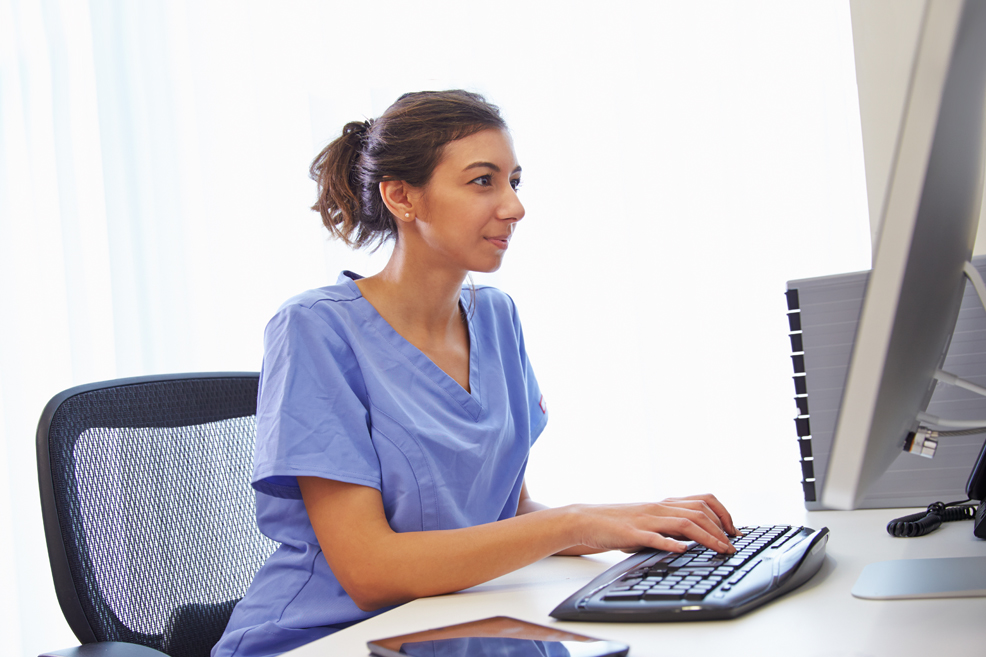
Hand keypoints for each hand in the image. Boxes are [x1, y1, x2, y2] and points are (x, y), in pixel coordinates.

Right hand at [569, 493, 738, 554]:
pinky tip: (682, 549)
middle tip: (733, 546)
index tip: (735, 532)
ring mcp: (646, 520)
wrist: (587, 520)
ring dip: (707, 537)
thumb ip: (671, 525)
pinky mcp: (631, 533)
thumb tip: (697, 538)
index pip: (703, 500)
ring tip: (721, 550)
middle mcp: (659, 508)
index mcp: (664, 504)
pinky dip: (670, 542)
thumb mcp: (650, 520)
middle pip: (699, 511)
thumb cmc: (619, 523)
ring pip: (683, 523)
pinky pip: (654, 537)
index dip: (723, 514)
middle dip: (721, 529)